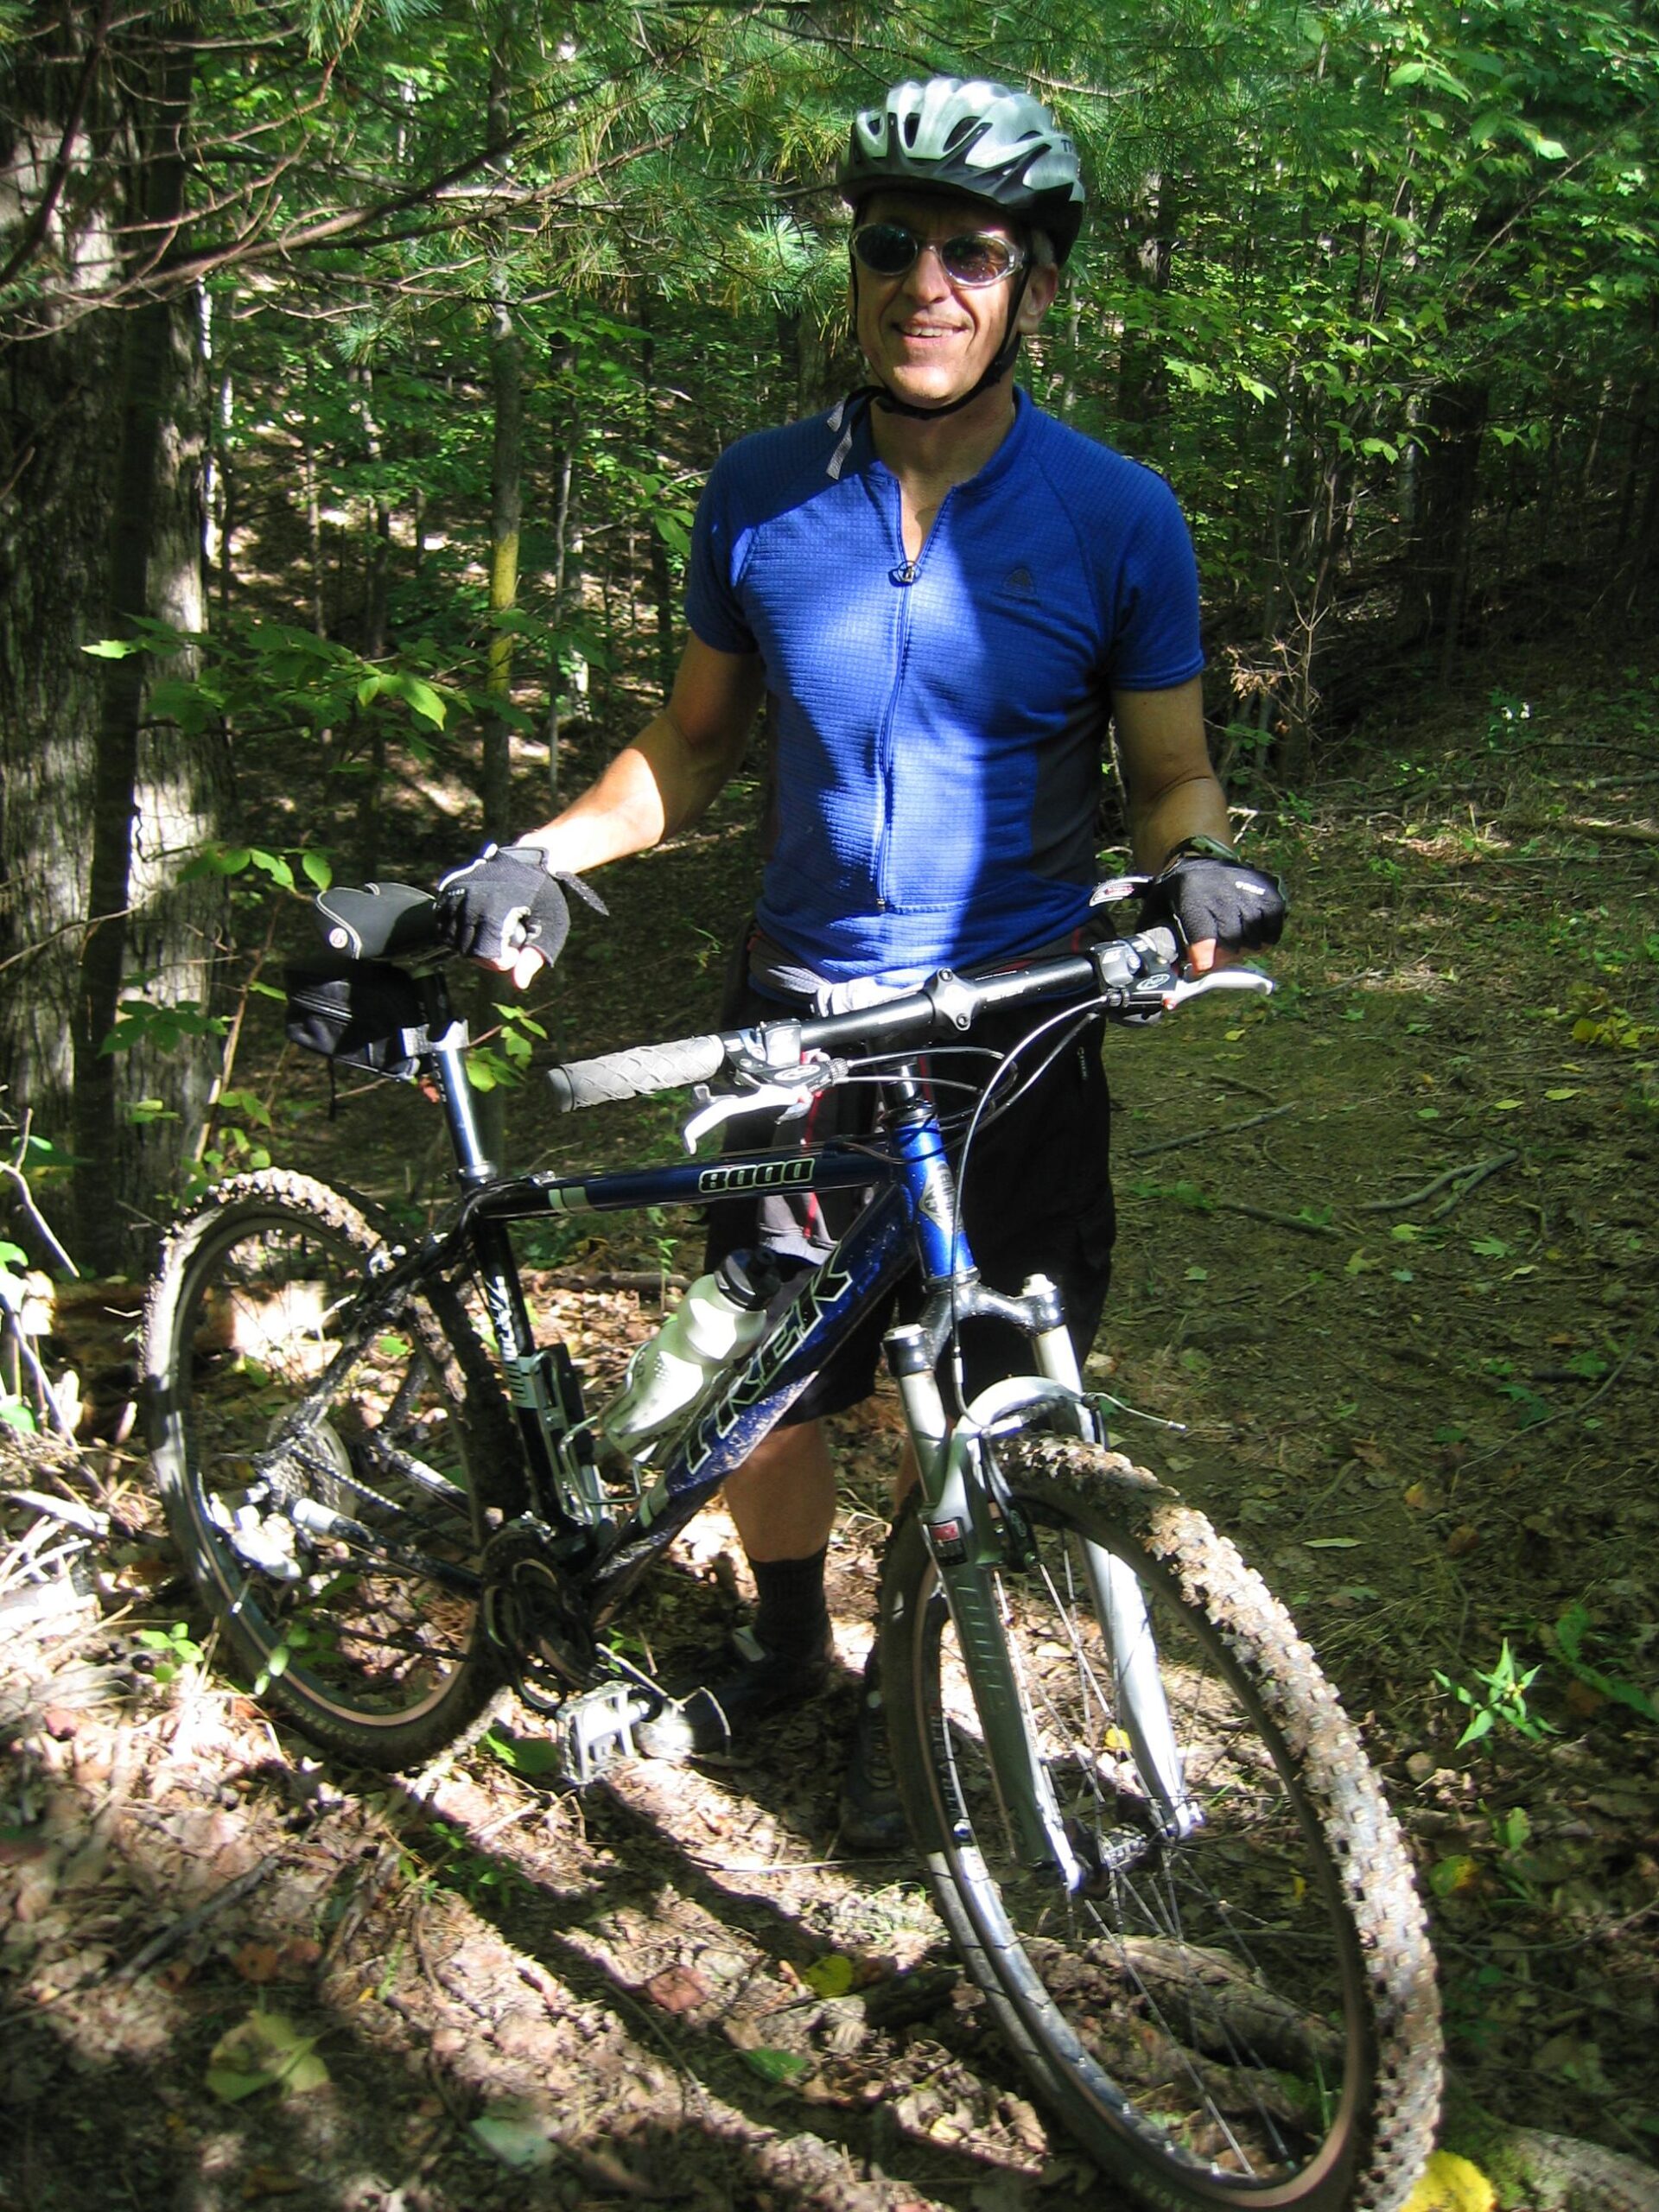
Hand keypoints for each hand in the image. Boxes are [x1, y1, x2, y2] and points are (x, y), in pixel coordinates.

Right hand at [432, 843, 603, 985]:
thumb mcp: (551, 927)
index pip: (483, 954)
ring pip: (451, 937)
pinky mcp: (450, 888)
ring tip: (492, 935)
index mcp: (495, 909)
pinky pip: (443, 922)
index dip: (500, 962)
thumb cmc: (544, 896)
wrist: (530, 860)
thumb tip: (518, 984)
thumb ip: (534, 956)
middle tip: (505, 945)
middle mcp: (471, 899)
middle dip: (486, 955)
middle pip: (465, 949)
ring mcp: (458, 892)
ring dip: (470, 944)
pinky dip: (456, 931)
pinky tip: (476, 928)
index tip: (515, 953)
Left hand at [1146, 846, 1285, 973]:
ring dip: (1243, 950)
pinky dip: (1263, 939)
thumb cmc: (1178, 893)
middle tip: (1212, 958)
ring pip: (1254, 940)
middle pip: (1231, 941)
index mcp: (1191, 893)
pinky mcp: (1270, 893)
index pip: (1202, 929)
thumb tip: (1160, 972)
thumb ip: (1155, 938)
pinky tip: (1248, 933)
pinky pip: (1272, 931)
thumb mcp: (1157, 908)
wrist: (1203, 860)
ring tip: (1229, 942)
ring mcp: (1250, 890)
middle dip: (1222, 958)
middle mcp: (1223, 890)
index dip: (1203, 953)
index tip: (1202, 967)